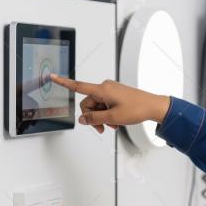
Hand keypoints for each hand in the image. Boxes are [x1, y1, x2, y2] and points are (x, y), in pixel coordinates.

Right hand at [49, 74, 171, 133]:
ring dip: (101, 117)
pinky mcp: (116, 94)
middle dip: (93, 117)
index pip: (78, 86)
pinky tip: (116, 122)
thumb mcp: (113, 118)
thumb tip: (82, 119)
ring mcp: (111, 90)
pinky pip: (105, 105)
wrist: (153, 106)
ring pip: (97, 106)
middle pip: (88, 103)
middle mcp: (105, 87)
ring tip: (113, 126)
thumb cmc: (137, 108)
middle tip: (102, 129)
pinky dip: (108, 114)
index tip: (52, 77)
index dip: (64, 83)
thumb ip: (94, 119)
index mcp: (103, 89)